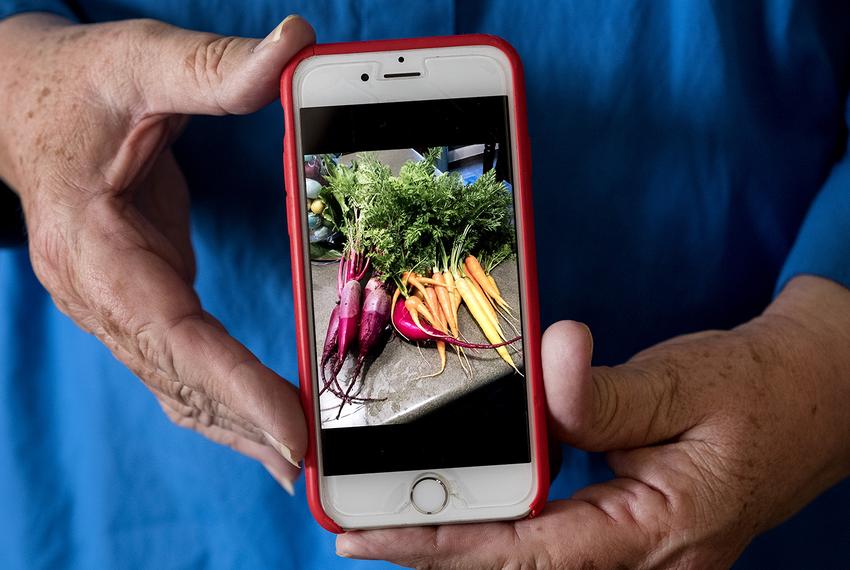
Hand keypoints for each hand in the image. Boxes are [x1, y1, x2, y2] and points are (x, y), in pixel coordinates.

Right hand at [0, 13, 314, 490]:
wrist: (21, 100)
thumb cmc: (77, 85)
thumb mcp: (140, 62)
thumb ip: (215, 67)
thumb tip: (297, 44)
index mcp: (94, 245)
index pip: (173, 332)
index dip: (233, 383)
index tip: (290, 428)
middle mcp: (99, 290)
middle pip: (178, 376)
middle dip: (245, 425)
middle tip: (313, 466)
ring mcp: (115, 303)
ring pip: (175, 385)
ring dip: (234, 428)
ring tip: (294, 465)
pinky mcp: (139, 299)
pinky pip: (180, 366)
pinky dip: (220, 399)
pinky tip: (258, 421)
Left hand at [336, 275, 849, 567]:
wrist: (820, 391)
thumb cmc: (761, 388)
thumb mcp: (685, 381)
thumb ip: (605, 392)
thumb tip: (542, 366)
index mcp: (657, 533)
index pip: (526, 554)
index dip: (443, 543)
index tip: (372, 532)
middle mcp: (647, 561)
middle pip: (520, 569)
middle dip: (437, 551)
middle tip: (361, 529)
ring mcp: (646, 554)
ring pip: (536, 562)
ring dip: (466, 542)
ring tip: (398, 517)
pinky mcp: (640, 530)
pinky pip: (559, 542)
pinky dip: (505, 529)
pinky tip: (471, 507)